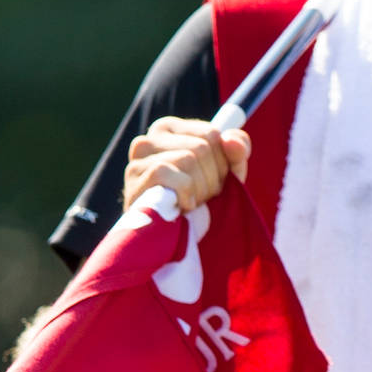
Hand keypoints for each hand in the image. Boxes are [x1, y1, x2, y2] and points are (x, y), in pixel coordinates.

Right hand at [123, 117, 249, 211]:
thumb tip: (231, 139)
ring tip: (191, 202)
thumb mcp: (226, 173)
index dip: (222, 162)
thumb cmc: (199, 202)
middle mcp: (148, 139)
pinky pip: (174, 175)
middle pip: (201, 147)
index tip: (212, 179)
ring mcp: (137, 160)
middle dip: (211, 178)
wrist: (174, 241)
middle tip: (201, 196)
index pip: (211, 134)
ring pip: (188, 159)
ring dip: (200, 189)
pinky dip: (187, 195)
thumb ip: (237, 151)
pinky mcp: (135, 181)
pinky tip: (182, 207)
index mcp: (168, 130)